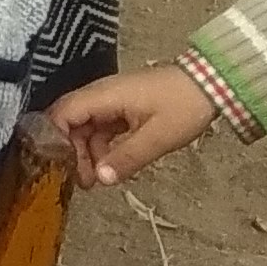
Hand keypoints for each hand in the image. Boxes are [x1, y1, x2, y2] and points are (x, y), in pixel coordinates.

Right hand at [48, 62, 219, 187]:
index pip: (62, 114)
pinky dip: (101, 146)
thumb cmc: (183, 106)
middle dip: (71, 152)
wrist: (212, 84)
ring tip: (98, 179)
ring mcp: (111, 101)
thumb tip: (100, 179)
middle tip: (83, 181)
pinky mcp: (122, 107)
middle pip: (70, 122)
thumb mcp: (158, 137)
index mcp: (103, 96)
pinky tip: (111, 164)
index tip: (61, 167)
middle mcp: (100, 95)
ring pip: (85, 126)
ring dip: (87, 152)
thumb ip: (126, 157)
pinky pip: (101, 127)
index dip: (54, 139)